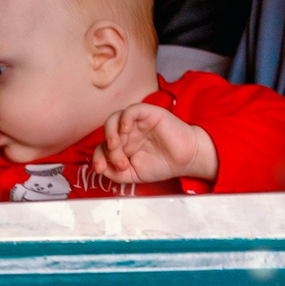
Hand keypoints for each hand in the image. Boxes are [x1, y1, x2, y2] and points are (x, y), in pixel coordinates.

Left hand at [93, 102, 218, 185]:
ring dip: (111, 133)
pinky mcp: (148, 113)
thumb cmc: (163, 164)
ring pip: (114, 119)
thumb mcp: (134, 175)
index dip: (98, 157)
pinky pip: (131, 110)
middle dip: (107, 149)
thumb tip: (100, 168)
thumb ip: (116, 173)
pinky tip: (126, 131)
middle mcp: (128, 132)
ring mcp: (137, 122)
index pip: (102, 147)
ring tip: (116, 146)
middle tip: (118, 161)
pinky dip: (125, 119)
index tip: (100, 169)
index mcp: (123, 146)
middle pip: (106, 134)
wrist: (186, 160)